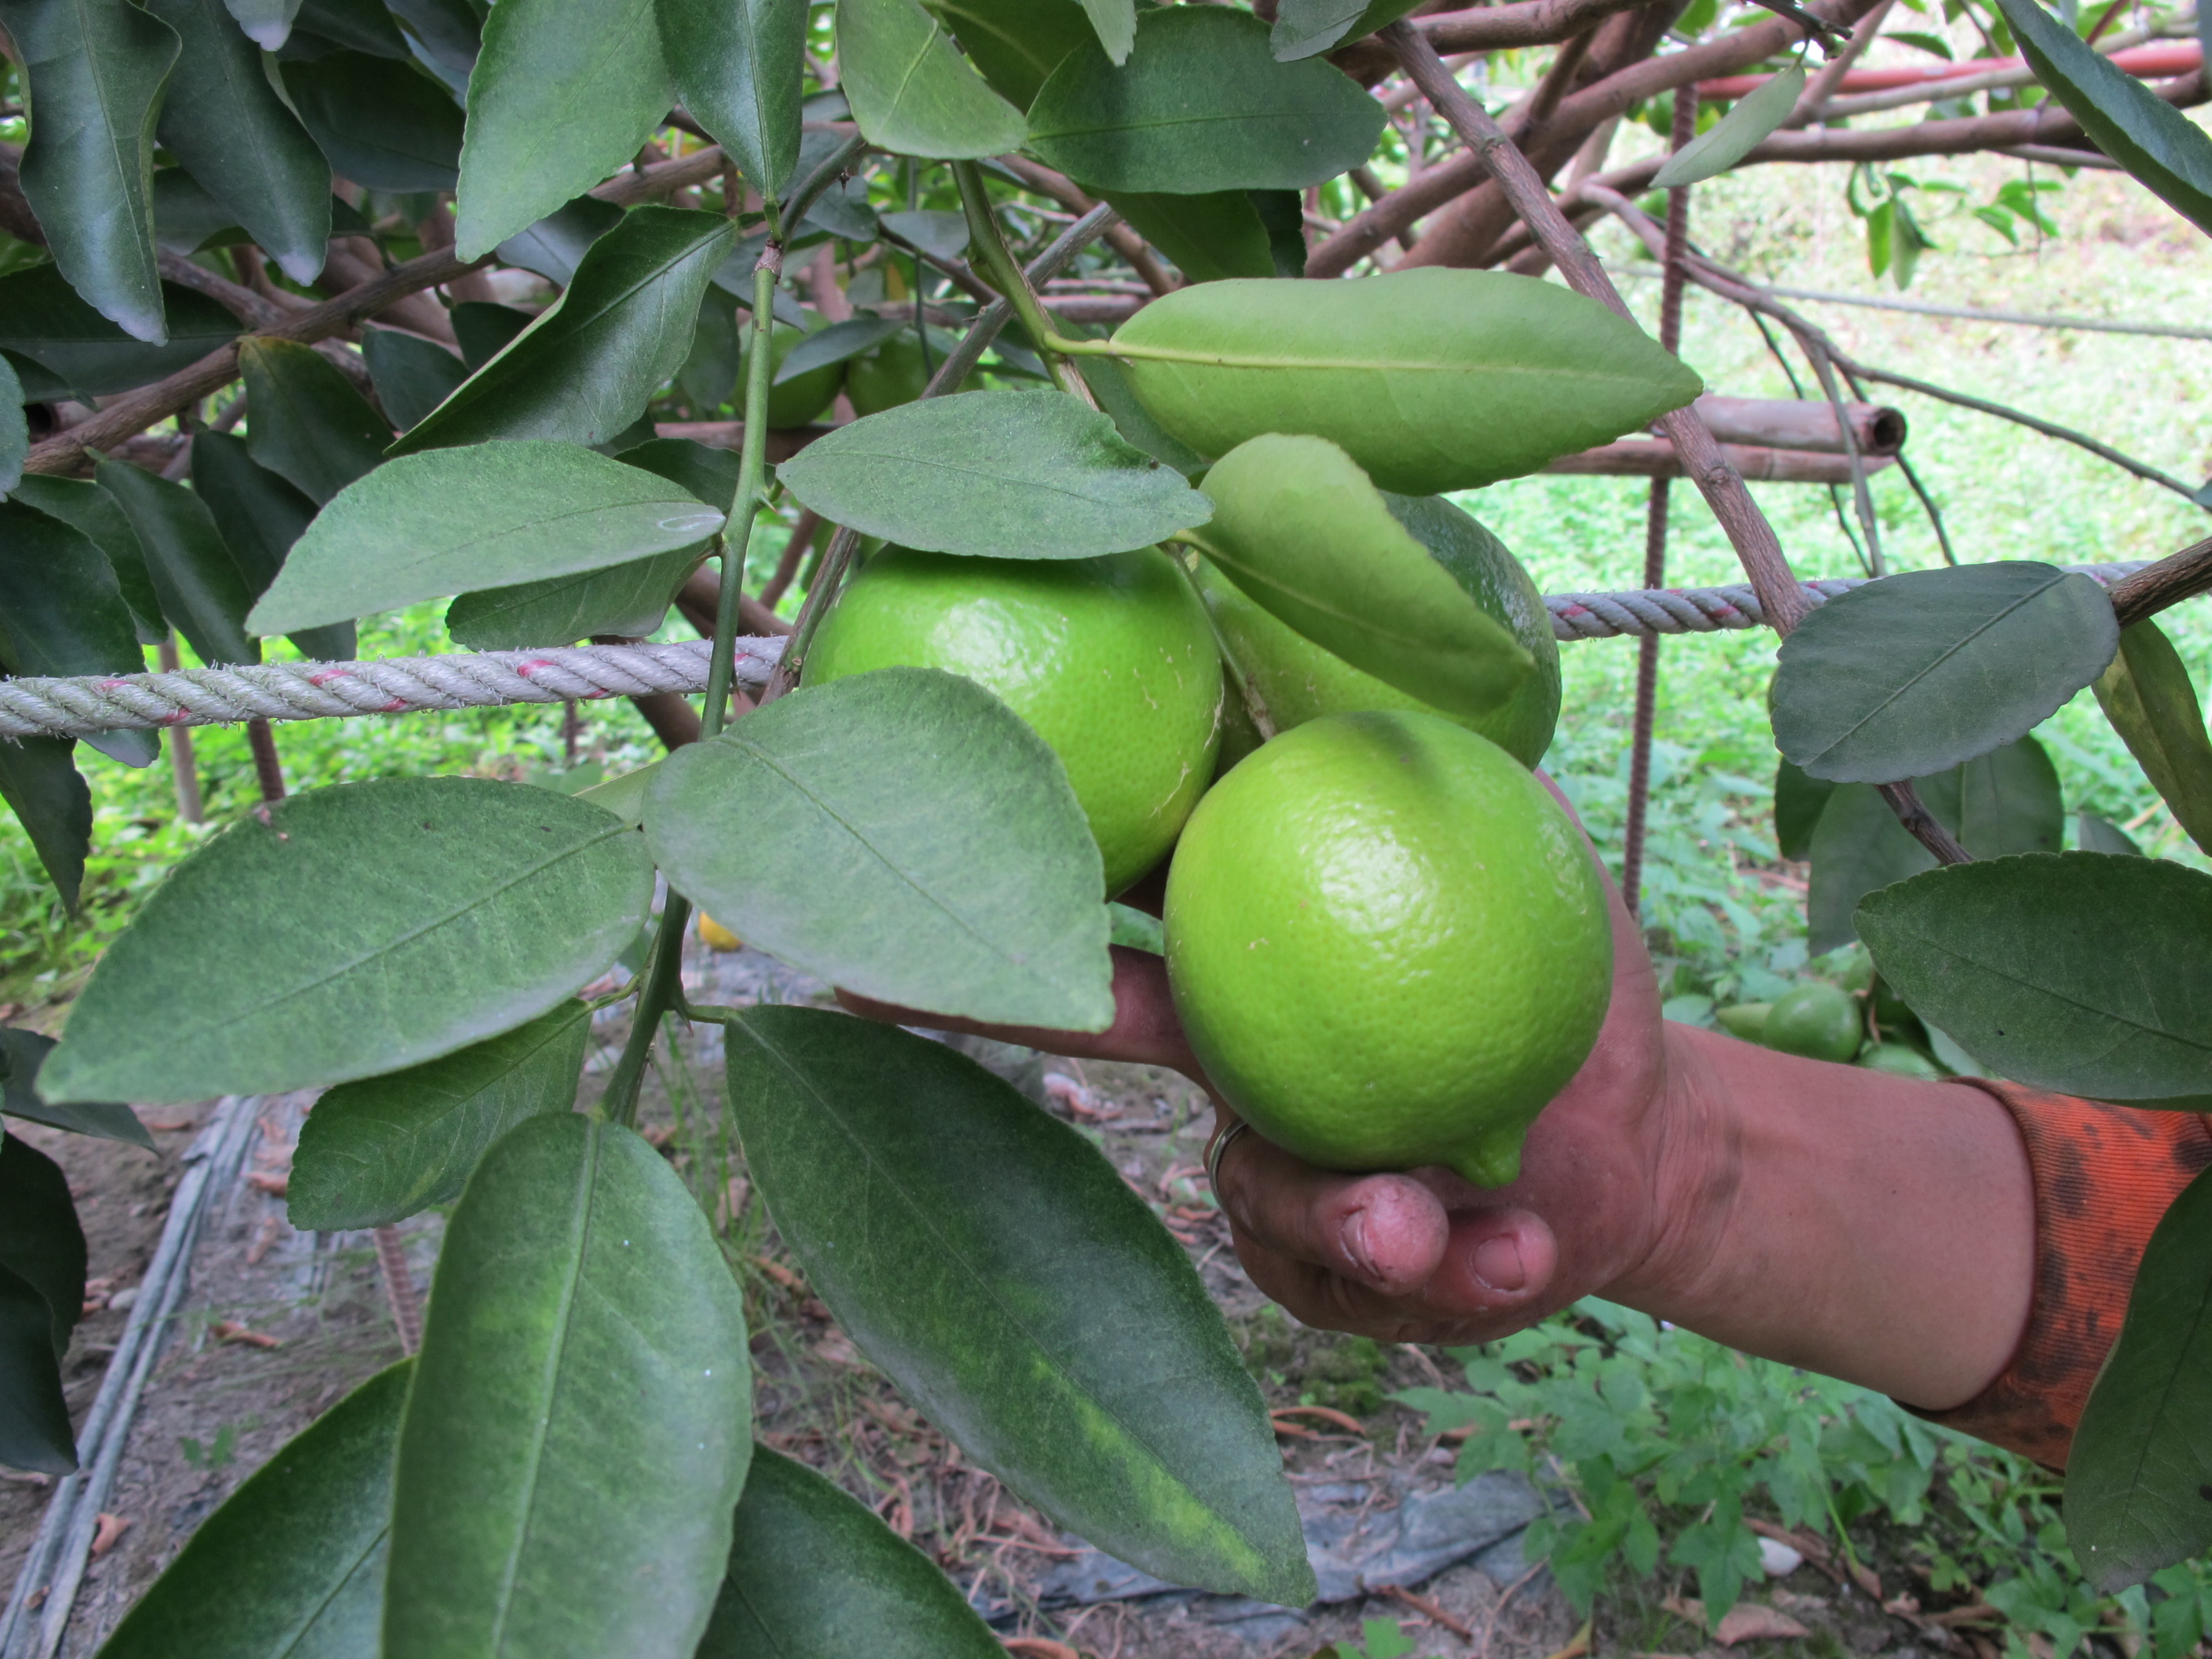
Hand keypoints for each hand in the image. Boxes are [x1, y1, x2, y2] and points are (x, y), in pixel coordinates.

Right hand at [838, 826, 1698, 1347]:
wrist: (1648, 1136)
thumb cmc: (1573, 973)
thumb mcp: (1536, 849)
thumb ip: (1450, 765)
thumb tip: (1368, 640)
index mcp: (1259, 943)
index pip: (1117, 894)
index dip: (1012, 880)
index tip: (883, 880)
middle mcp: (1234, 1050)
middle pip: (1097, 1038)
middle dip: (1015, 1015)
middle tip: (919, 997)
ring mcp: (1271, 1163)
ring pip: (1244, 1198)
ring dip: (1338, 1219)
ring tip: (1432, 1226)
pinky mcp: (1332, 1273)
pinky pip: (1340, 1295)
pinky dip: (1447, 1279)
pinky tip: (1519, 1253)